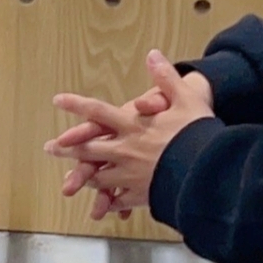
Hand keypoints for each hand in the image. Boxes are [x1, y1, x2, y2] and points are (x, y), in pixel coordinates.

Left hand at [47, 53, 212, 218]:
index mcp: (132, 126)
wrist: (210, 170)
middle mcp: (125, 150)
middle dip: (67, 149)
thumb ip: (166, 78)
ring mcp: (130, 175)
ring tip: (72, 180)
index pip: (98, 112)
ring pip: (99, 178)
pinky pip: (119, 201)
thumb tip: (153, 55)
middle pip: (88, 149)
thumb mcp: (186, 98)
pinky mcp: (140, 195)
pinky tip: (104, 207)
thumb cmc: (198, 133)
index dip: (76, 105)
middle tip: (51, 148)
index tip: (57, 100)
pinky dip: (110, 203)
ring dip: (84, 177)